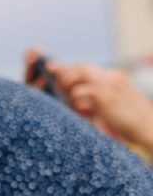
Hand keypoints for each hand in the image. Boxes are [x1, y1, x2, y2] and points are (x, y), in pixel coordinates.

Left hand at [27, 50, 152, 150]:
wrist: (149, 127)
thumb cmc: (128, 122)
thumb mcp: (109, 106)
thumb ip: (94, 99)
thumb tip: (74, 99)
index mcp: (113, 78)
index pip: (86, 68)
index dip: (67, 69)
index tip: (51, 70)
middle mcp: (112, 78)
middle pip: (82, 68)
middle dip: (65, 75)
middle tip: (57, 87)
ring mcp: (112, 86)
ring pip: (82, 74)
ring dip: (68, 83)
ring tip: (65, 96)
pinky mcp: (109, 98)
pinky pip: (85, 90)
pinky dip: (76, 96)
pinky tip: (76, 105)